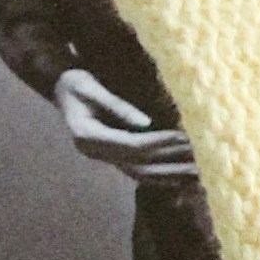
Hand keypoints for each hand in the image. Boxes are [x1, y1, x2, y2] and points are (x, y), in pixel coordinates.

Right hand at [54, 66, 199, 183]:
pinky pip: (135, 171)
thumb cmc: (76, 82)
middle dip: (169, 163)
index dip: (158, 142)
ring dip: (167, 175)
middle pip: (137, 164)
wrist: (61, 88)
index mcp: (87, 136)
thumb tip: (146, 122)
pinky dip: (157, 175)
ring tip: (195, 175)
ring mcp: (100, 157)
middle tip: (198, 160)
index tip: (183, 136)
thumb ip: (117, 106)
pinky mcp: (109, 156)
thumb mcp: (91, 87)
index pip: (130, 145)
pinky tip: (177, 178)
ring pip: (138, 173)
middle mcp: (93, 152)